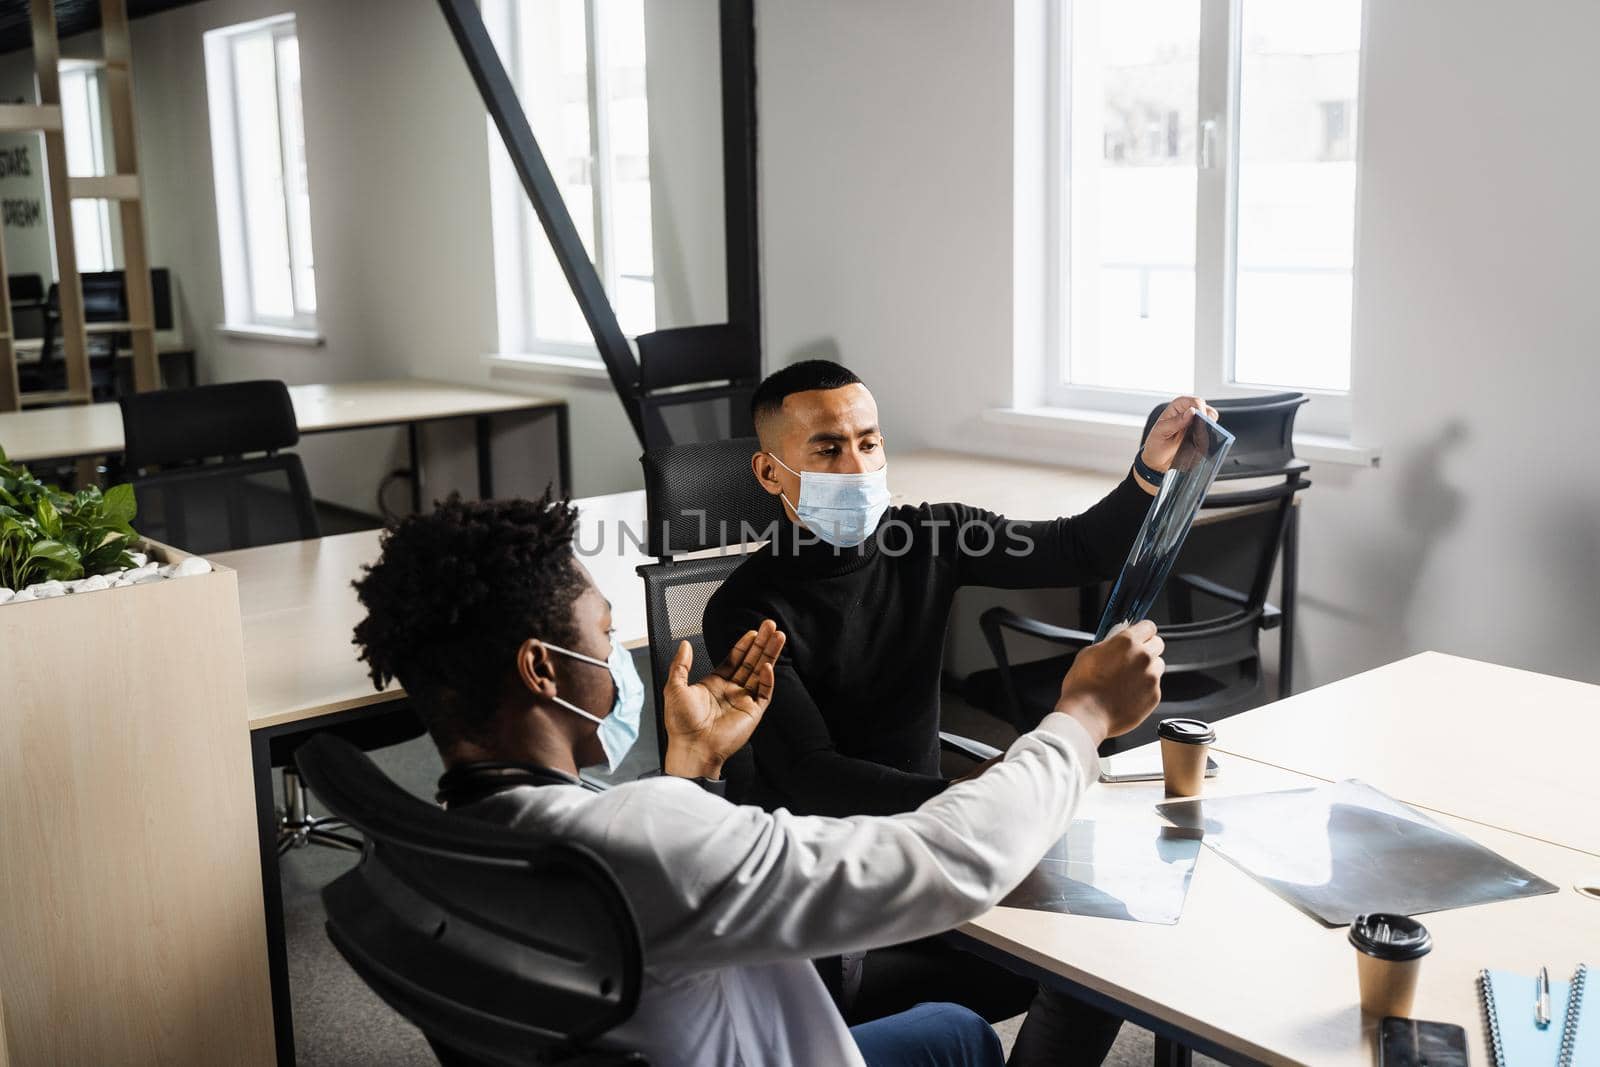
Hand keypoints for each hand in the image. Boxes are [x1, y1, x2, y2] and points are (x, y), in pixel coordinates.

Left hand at [661, 619, 785, 779]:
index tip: (753, 632)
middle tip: (771, 626)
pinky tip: (768, 665)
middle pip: (751, 661)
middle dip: (762, 644)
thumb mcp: (674, 688)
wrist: (691, 747)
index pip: (734, 659)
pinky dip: (768, 679)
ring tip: (779, 637)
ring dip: (770, 654)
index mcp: (715, 684)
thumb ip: (680, 664)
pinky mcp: (753, 712)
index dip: (744, 645)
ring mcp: (743, 700)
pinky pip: (764, 692)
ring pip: (761, 672)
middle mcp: (731, 690)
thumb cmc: (680, 724)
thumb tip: (684, 644)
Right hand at [1054, 620, 1164, 745]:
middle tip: (1132, 659)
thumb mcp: (1088, 654)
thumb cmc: (1082, 688)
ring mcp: (1151, 677)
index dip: (1142, 631)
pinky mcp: (1154, 696)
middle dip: (1147, 649)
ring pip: (1158, 666)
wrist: (1086, 717)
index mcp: (1127, 642)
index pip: (1148, 626)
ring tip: (1127, 680)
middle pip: (1158, 644)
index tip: (1139, 636)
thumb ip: (1109, 645)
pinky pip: (1154, 686)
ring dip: (1147, 669)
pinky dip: (1144, 689)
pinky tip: (1127, 694)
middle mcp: (1143, 657)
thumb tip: (1114, 644)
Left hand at [1140, 395, 1218, 475]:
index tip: (1201, 419)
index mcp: (1177, 407)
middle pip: (1207, 410)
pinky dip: (1209, 438)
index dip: (1200, 408)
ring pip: (1211, 421)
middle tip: (1200, 431)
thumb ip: (1175, 422)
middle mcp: (1188, 413)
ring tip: (1197, 439)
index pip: (1194, 401)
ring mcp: (1196, 424)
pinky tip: (1199, 444)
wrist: (1158, 462)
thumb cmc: (1156, 444)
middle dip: (1207, 420)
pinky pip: (1211, 433)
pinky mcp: (1200, 435)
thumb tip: (1191, 411)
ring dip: (1208, 429)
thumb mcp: (1160, 432)